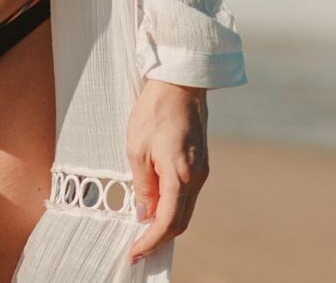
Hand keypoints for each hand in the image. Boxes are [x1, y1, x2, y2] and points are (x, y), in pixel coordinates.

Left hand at [125, 78, 209, 263]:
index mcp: (180, 176)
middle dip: (159, 239)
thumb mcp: (136, 149)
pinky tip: (154, 205)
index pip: (167, 222)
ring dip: (165, 222)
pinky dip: (171, 206)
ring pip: (185, 209)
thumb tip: (144, 213)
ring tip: (141, 230)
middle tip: (136, 249)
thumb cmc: (154, 112)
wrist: (180, 83)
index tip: (134, 253)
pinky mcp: (199, 163)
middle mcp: (196, 178)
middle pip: (180, 222)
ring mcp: (201, 170)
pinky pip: (187, 194)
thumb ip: (142, 185)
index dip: (150, 242)